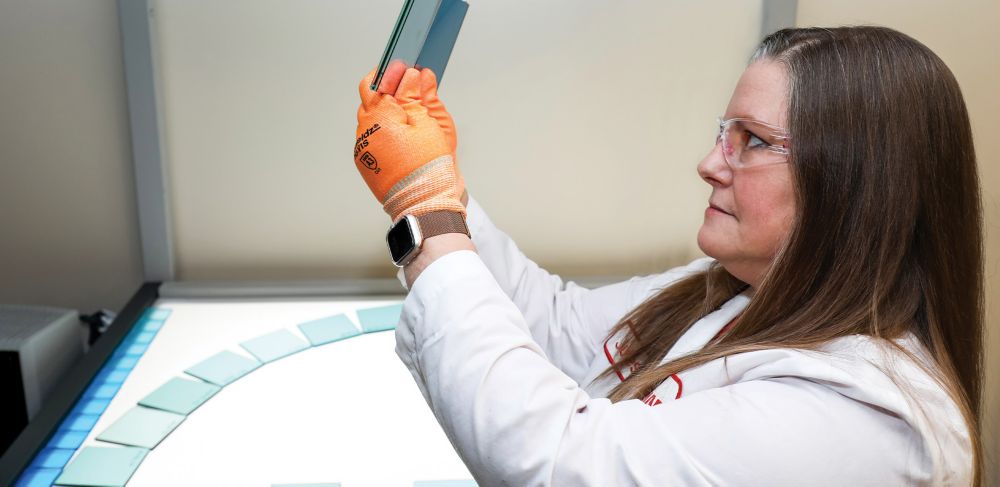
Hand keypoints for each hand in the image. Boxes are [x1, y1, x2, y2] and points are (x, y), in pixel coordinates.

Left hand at [355, 68, 463, 220]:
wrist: (424, 204)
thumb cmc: (429, 166)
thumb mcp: (429, 123)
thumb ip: (417, 95)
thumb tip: (415, 75)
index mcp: (378, 116)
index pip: (378, 83)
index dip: (393, 72)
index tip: (406, 67)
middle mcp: (365, 131)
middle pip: (370, 100)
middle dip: (388, 90)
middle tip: (409, 87)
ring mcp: (364, 148)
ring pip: (371, 120)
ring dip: (387, 112)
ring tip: (409, 113)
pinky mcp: (367, 163)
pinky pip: (373, 138)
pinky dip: (386, 131)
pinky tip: (402, 134)